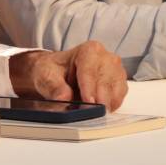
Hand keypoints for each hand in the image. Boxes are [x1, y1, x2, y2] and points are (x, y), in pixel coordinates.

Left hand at [10, 41, 126, 109]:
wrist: (57, 74)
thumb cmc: (54, 71)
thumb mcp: (46, 76)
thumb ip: (54, 87)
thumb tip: (63, 98)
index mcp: (89, 50)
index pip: (91, 70)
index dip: (89, 88)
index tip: (88, 102)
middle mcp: (106, 59)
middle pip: (106, 81)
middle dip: (98, 99)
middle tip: (88, 113)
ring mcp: (116, 72)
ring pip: (116, 92)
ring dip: (104, 105)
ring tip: (90, 113)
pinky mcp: (119, 86)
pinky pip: (118, 99)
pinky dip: (108, 107)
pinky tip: (96, 110)